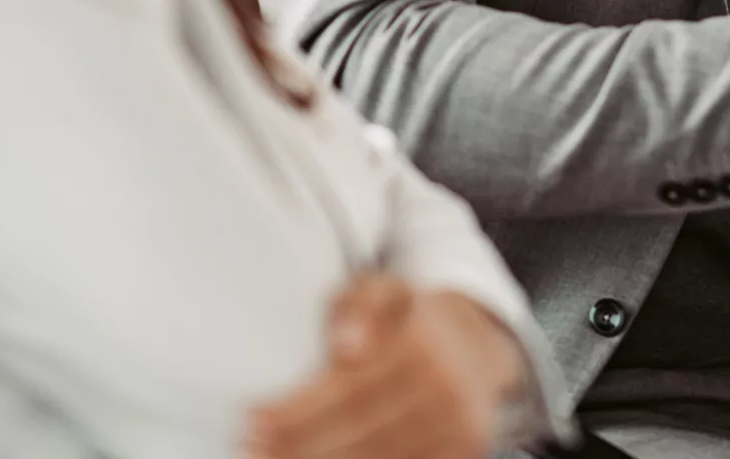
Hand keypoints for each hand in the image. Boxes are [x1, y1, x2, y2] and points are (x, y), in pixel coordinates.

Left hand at [245, 274, 523, 458]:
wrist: (477, 347)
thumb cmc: (411, 319)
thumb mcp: (384, 288)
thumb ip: (358, 303)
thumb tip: (344, 346)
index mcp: (420, 344)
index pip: (347, 389)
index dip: (295, 412)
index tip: (251, 422)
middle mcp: (443, 388)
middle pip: (356, 431)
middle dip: (297, 446)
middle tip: (251, 451)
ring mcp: (458, 427)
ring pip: (378, 458)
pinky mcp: (466, 453)